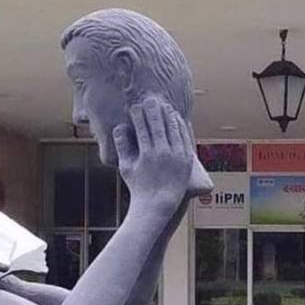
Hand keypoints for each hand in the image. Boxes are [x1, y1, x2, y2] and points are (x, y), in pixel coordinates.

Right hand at [113, 97, 193, 213]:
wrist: (158, 205)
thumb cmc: (138, 186)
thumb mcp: (126, 167)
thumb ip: (122, 146)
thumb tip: (118, 127)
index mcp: (147, 154)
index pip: (142, 127)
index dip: (139, 115)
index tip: (135, 106)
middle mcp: (163, 153)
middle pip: (158, 124)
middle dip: (153, 109)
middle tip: (150, 99)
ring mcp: (177, 156)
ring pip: (173, 128)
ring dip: (168, 115)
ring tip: (164, 106)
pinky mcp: (186, 159)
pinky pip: (185, 137)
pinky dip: (181, 126)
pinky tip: (176, 118)